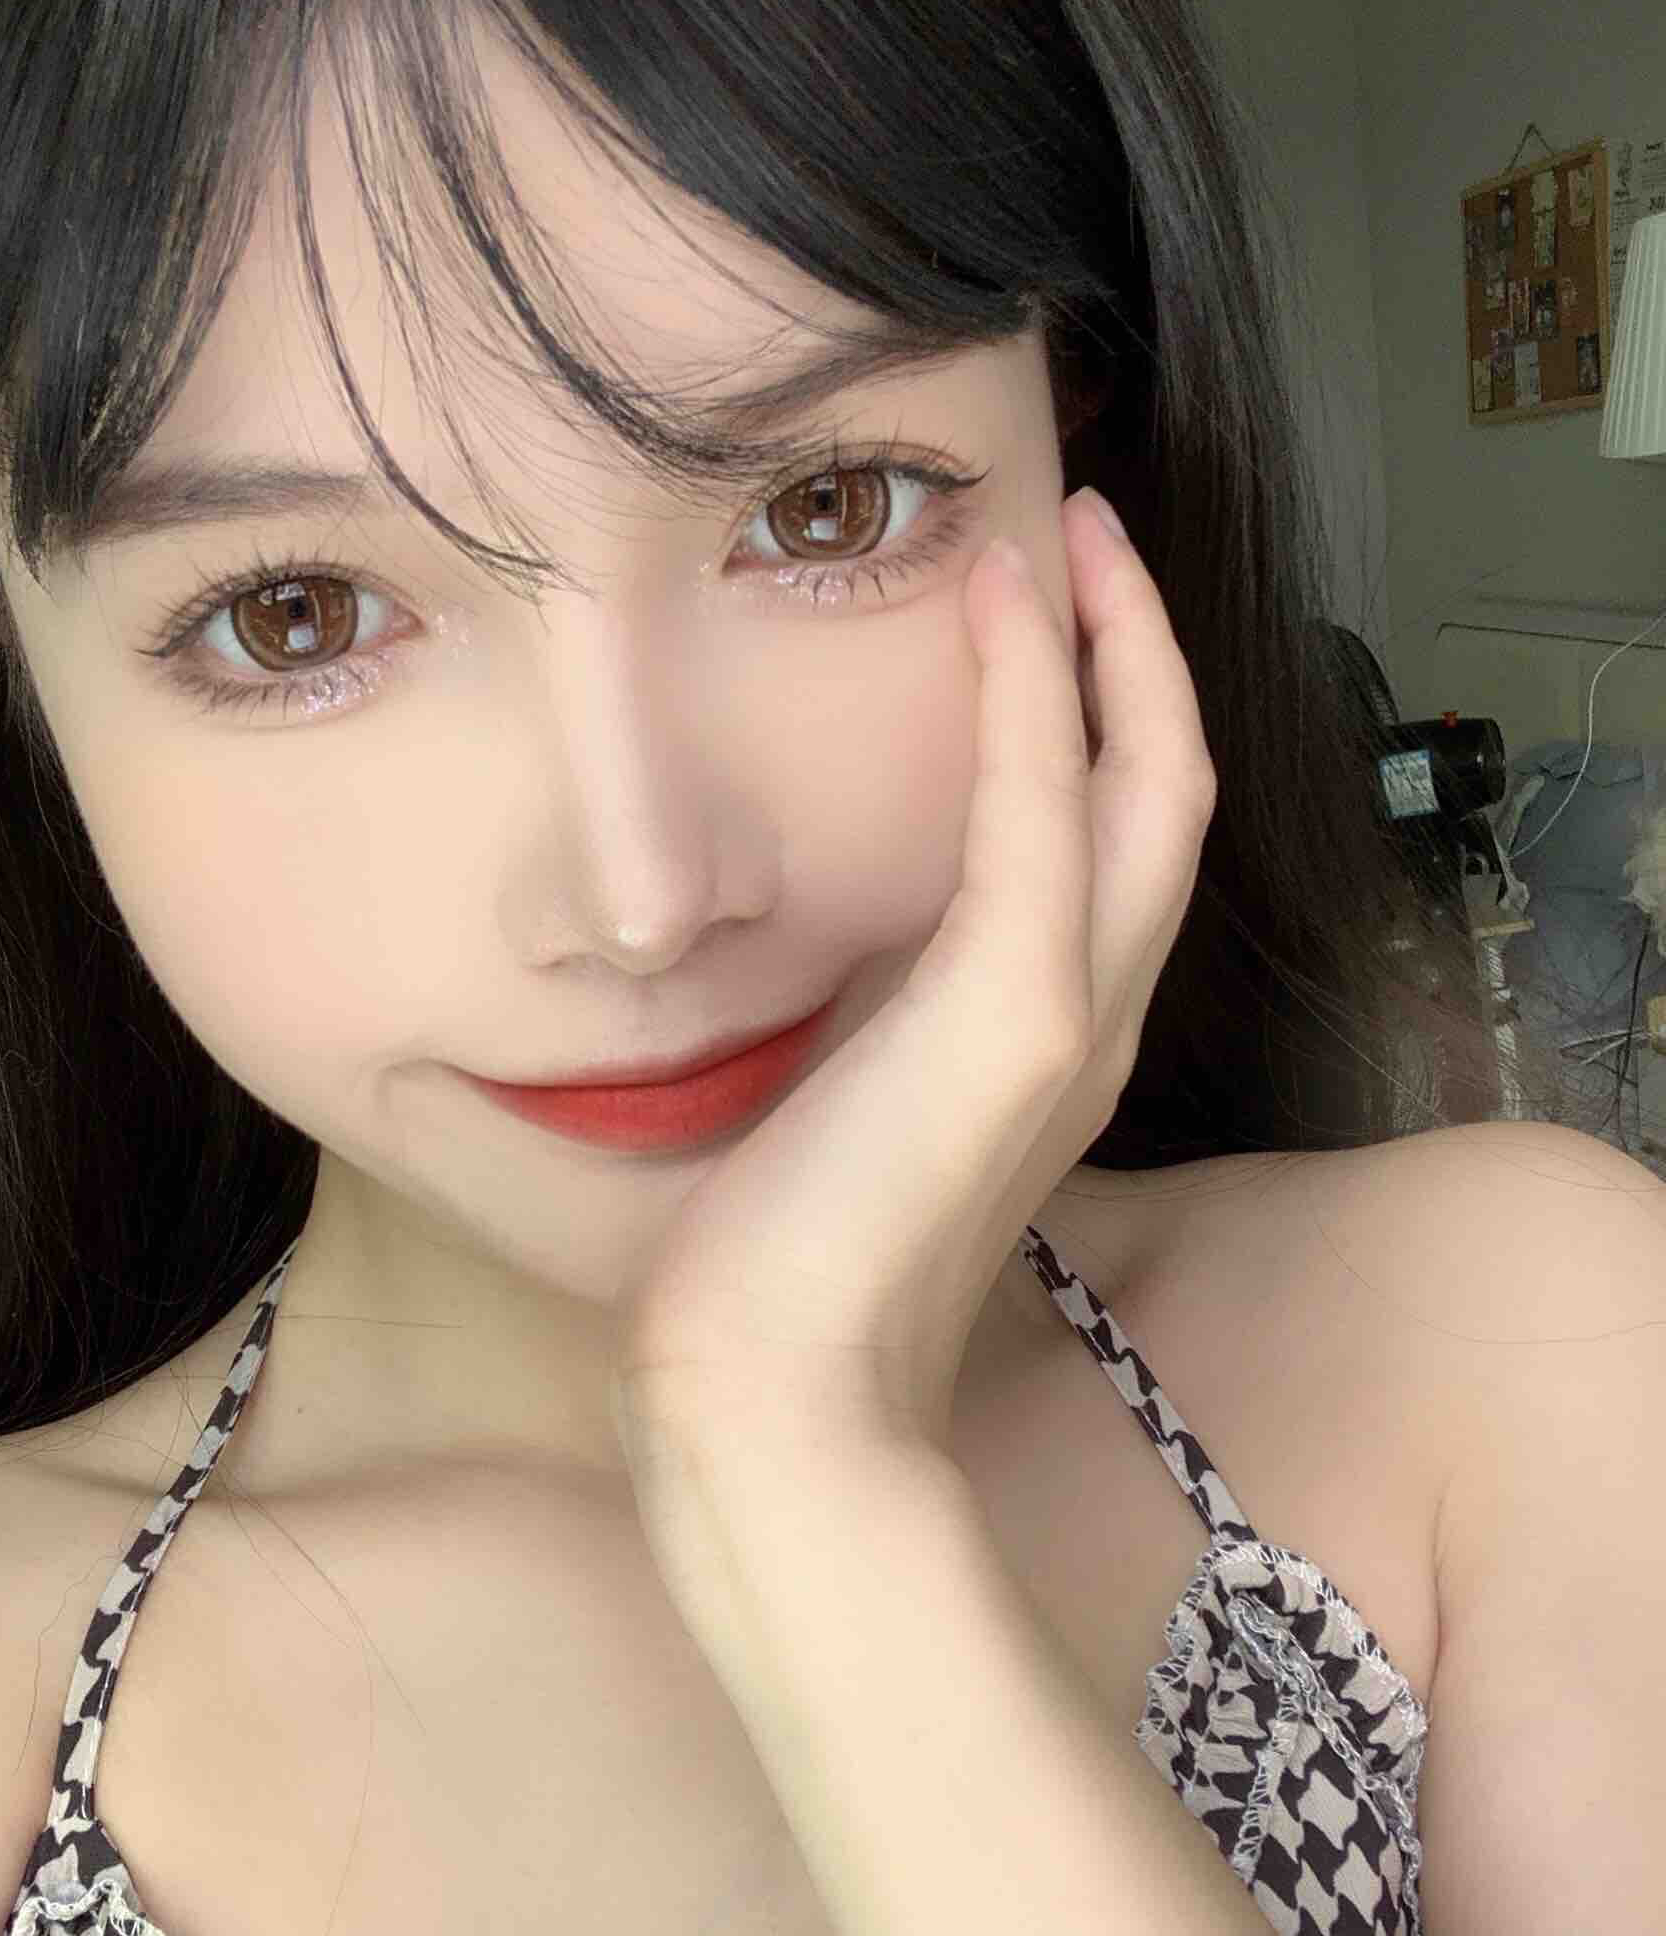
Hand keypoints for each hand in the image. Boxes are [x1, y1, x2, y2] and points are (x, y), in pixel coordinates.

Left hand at [608, 486, 1218, 1450]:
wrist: (770, 1402)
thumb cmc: (774, 1278)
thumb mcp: (835, 1116)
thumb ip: (860, 1033)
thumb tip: (796, 976)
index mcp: (1042, 1049)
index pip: (1108, 850)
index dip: (1101, 724)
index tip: (1043, 615)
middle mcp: (1088, 1024)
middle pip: (1164, 797)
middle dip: (1136, 656)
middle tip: (1082, 533)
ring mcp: (1069, 1018)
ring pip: (1146, 786)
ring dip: (1114, 646)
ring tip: (1065, 533)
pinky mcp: (1016, 1016)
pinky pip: (1044, 808)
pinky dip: (1035, 692)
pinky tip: (1000, 600)